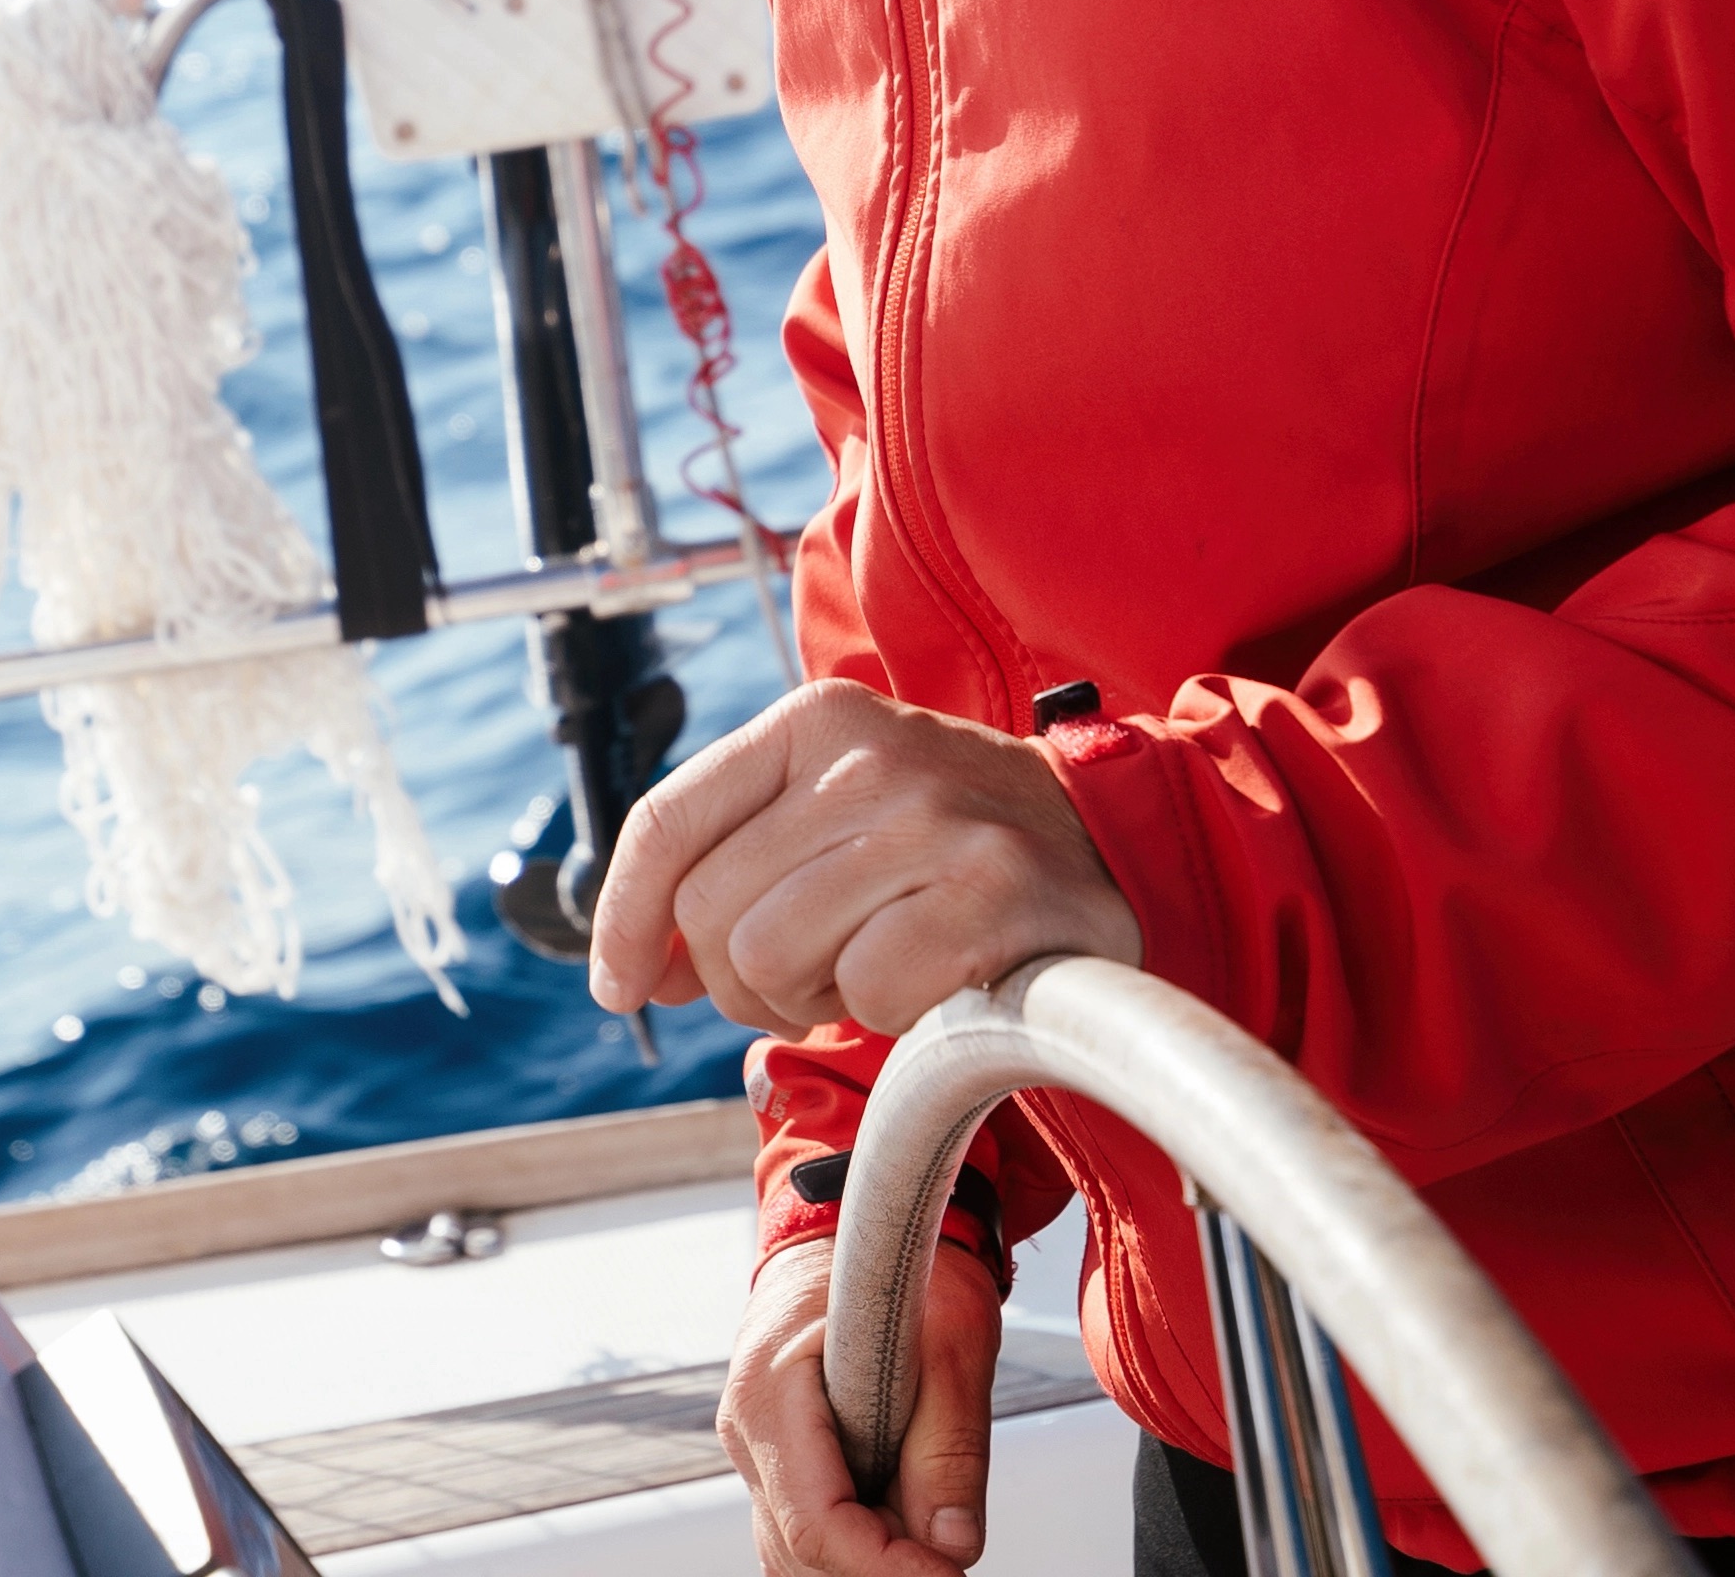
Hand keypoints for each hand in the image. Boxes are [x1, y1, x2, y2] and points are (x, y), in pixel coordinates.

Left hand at [589, 679, 1141, 1035]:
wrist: (1113, 841)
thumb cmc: (953, 843)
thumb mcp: (838, 811)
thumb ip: (736, 867)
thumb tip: (641, 967)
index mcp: (813, 720)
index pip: (668, 824)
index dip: (623, 921)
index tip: (621, 988)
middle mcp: (866, 757)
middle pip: (712, 913)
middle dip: (740, 981)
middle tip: (807, 984)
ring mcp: (932, 820)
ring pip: (774, 958)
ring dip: (812, 998)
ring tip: (869, 972)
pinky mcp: (993, 890)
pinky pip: (870, 993)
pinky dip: (888, 1013)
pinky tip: (929, 980)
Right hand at [722, 1233, 1006, 1573]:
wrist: (862, 1221)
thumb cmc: (898, 1260)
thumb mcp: (951, 1338)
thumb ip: (950, 1445)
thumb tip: (951, 1544)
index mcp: (770, 1395)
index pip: (814, 1523)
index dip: (884, 1565)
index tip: (948, 1571)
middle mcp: (748, 1430)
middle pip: (797, 1553)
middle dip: (876, 1566)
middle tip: (948, 1546)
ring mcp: (757, 1449)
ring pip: (794, 1553)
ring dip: (864, 1559)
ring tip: (926, 1523)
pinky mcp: (778, 1459)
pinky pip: (803, 1530)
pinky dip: (853, 1544)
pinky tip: (901, 1521)